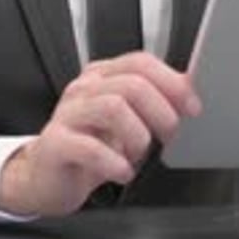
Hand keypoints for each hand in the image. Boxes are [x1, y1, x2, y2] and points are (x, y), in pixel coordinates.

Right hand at [0, 51, 200, 216]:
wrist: (44, 176)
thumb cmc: (90, 145)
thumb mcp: (126, 118)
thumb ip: (154, 99)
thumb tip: (190, 87)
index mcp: (102, 75)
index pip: (141, 62)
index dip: (172, 82)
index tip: (193, 107)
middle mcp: (84, 89)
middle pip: (131, 83)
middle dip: (161, 111)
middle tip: (170, 135)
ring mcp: (67, 114)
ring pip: (112, 107)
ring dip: (138, 135)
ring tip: (140, 154)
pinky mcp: (55, 145)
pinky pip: (88, 147)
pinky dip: (114, 162)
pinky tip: (123, 172)